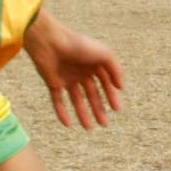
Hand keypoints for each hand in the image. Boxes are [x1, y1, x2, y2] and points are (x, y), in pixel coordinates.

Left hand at [25, 15, 124, 129]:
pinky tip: (68, 124)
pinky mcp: (53, 83)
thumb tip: (121, 87)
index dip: (112, 96)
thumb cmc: (79, 45)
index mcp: (94, 64)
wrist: (50, 42)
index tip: (116, 109)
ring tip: (89, 128)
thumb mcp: (105, 54)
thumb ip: (116, 69)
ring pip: (76, 100)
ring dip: (83, 114)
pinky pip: (58, 101)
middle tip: (104, 124)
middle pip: (92, 94)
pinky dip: (62, 113)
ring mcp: (67, 79)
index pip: (106, 83)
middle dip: (98, 109)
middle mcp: (82, 72)